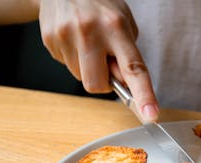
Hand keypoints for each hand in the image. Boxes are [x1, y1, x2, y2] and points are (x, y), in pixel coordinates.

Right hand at [38, 0, 158, 121]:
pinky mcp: (49, 39)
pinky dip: (74, 58)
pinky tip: (74, 39)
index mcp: (115, 27)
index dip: (143, 94)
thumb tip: (125, 85)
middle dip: (103, 82)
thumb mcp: (124, 23)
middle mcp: (89, 31)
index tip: (150, 114)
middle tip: (104, 61)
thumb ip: (127, 55)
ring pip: (81, 77)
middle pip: (96, 84)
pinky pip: (66, 65)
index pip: (133, 68)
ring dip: (88, 68)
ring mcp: (65, 35)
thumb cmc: (101, 7)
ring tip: (88, 43)